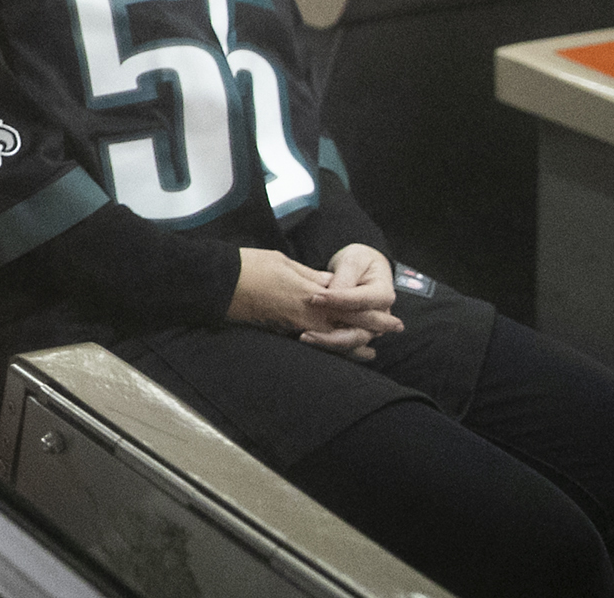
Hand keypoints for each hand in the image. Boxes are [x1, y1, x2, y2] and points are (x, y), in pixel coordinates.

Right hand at [227, 248, 404, 359]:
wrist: (219, 283)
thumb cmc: (250, 266)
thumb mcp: (285, 262)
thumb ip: (312, 276)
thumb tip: (334, 285)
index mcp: (310, 294)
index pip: (350, 306)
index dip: (373, 313)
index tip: (392, 316)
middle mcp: (306, 314)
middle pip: (346, 326)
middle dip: (371, 329)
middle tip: (394, 331)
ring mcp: (294, 325)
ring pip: (331, 338)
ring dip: (353, 344)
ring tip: (370, 350)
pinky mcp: (282, 330)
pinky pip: (313, 340)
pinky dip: (330, 345)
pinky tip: (335, 347)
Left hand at [300, 244, 401, 360]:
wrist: (362, 270)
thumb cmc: (359, 262)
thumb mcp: (353, 260)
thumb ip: (344, 277)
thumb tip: (331, 295)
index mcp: (383, 294)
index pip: (361, 301)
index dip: (338, 300)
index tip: (315, 298)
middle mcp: (380, 316)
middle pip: (360, 331)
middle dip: (333, 333)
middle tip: (307, 328)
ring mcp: (369, 327)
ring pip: (351, 341)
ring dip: (328, 341)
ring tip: (305, 336)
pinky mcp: (356, 332)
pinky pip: (343, 343)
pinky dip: (327, 343)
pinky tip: (309, 339)